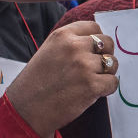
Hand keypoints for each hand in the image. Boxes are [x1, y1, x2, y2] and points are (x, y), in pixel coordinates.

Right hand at [6, 21, 118, 137]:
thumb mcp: (48, 51)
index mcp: (62, 35)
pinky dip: (107, 88)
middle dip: (105, 55)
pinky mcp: (91, 86)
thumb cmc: (35, 83)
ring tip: (91, 81)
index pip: (94, 27)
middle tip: (95, 68)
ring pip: (112, 63)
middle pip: (108, 43)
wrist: (25, 111)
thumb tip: (96, 42)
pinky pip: (113, 82)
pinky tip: (93, 92)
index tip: (93, 51)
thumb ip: (70, 43)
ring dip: (107, 73)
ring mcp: (84, 66)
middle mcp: (74, 47)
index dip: (97, 41)